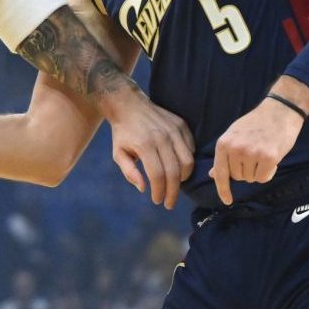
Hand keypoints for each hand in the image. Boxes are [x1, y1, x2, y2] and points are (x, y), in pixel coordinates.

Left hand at [100, 90, 194, 208]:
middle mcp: (162, 137)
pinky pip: (190, 148)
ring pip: (187, 161)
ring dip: (183, 178)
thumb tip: (143, 188)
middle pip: (174, 172)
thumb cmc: (123, 133)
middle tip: (169, 203)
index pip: (158, 175)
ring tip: (175, 186)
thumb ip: (129, 172)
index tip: (158, 201)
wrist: (129, 104)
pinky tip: (179, 168)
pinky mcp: (182, 125)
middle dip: (173, 192)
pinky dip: (187, 162)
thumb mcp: (118, 154)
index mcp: (145, 145)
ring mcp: (174, 130)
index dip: (160, 192)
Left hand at [209, 88, 308, 205]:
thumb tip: (213, 175)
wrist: (280, 110)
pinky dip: (268, 173)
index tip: (227, 200)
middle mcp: (235, 149)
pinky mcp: (268, 157)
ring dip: (258, 171)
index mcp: (224, 143)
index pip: (221, 173)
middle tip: (255, 155)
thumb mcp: (235, 135)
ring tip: (263, 153)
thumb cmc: (256, 123)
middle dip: (246, 171)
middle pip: (238, 177)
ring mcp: (251, 153)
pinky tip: (272, 159)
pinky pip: (264, 178)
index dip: (223, 189)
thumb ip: (225, 155)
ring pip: (251, 179)